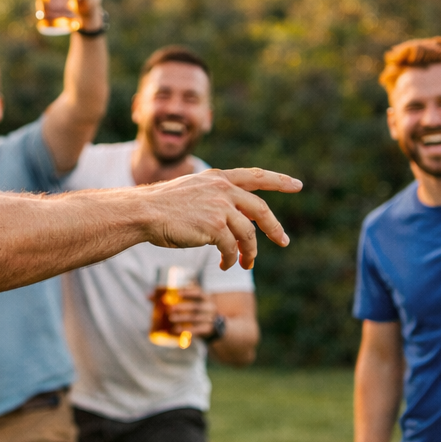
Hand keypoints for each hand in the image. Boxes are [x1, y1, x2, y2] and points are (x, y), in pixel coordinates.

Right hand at [140, 168, 301, 269]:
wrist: (143, 212)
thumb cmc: (160, 207)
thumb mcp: (190, 192)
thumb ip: (212, 199)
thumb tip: (229, 221)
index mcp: (217, 178)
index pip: (255, 176)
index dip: (278, 180)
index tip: (297, 184)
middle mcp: (222, 189)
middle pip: (260, 209)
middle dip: (274, 227)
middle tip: (283, 241)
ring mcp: (220, 207)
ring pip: (247, 233)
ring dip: (249, 252)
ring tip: (246, 264)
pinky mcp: (215, 227)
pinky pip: (231, 248)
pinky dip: (231, 259)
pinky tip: (226, 265)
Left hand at [166, 285, 218, 335]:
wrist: (216, 325)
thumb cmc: (203, 309)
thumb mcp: (201, 299)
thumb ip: (192, 291)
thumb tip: (182, 287)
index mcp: (207, 298)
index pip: (198, 293)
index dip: (188, 293)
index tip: (178, 293)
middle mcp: (210, 308)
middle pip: (195, 307)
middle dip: (181, 307)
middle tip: (171, 309)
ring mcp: (210, 319)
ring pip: (194, 318)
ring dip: (181, 318)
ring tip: (171, 318)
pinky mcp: (208, 329)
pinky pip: (195, 330)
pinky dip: (185, 329)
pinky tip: (176, 330)